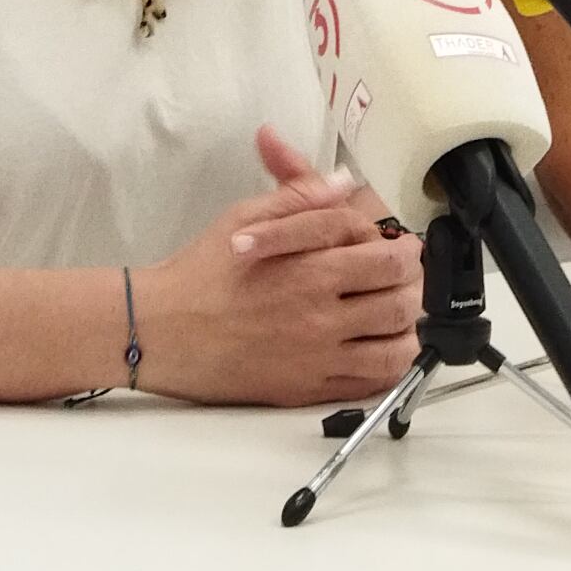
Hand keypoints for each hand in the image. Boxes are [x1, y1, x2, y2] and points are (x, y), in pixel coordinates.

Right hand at [128, 125, 424, 406]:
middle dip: (409, 279)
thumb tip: (346, 182)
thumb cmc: (203, 271)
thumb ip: (301, 196)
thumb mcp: (246, 217)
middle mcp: (322, 316)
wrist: (161, 331)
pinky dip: (388, 363)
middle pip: (400, 296)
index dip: (395, 242)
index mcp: (310, 269)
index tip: (391, 242)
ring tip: (394, 308)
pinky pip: (371, 383)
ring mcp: (318, 357)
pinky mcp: (308, 388)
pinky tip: (380, 345)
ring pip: (396, 344)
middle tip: (399, 272)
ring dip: (406, 323)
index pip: (383, 252)